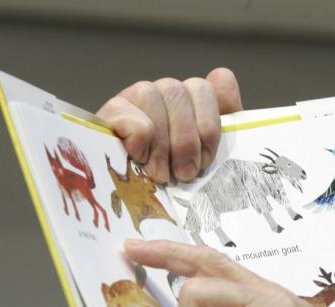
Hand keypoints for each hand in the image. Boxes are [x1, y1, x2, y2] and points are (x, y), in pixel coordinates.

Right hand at [97, 68, 242, 183]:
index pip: (205, 87)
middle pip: (178, 92)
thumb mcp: (209, 157)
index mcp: (191, 102)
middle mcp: (162, 94)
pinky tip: (139, 159)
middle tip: (185, 173)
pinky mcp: (108, 114)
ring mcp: (133, 100)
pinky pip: (127, 113)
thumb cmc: (178, 180)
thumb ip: (226, 120)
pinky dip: (139, 139)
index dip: (209, 125)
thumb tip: (223, 74)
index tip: (207, 159)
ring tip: (162, 173)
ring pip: (150, 96)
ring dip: (161, 143)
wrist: (135, 204)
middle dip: (186, 140)